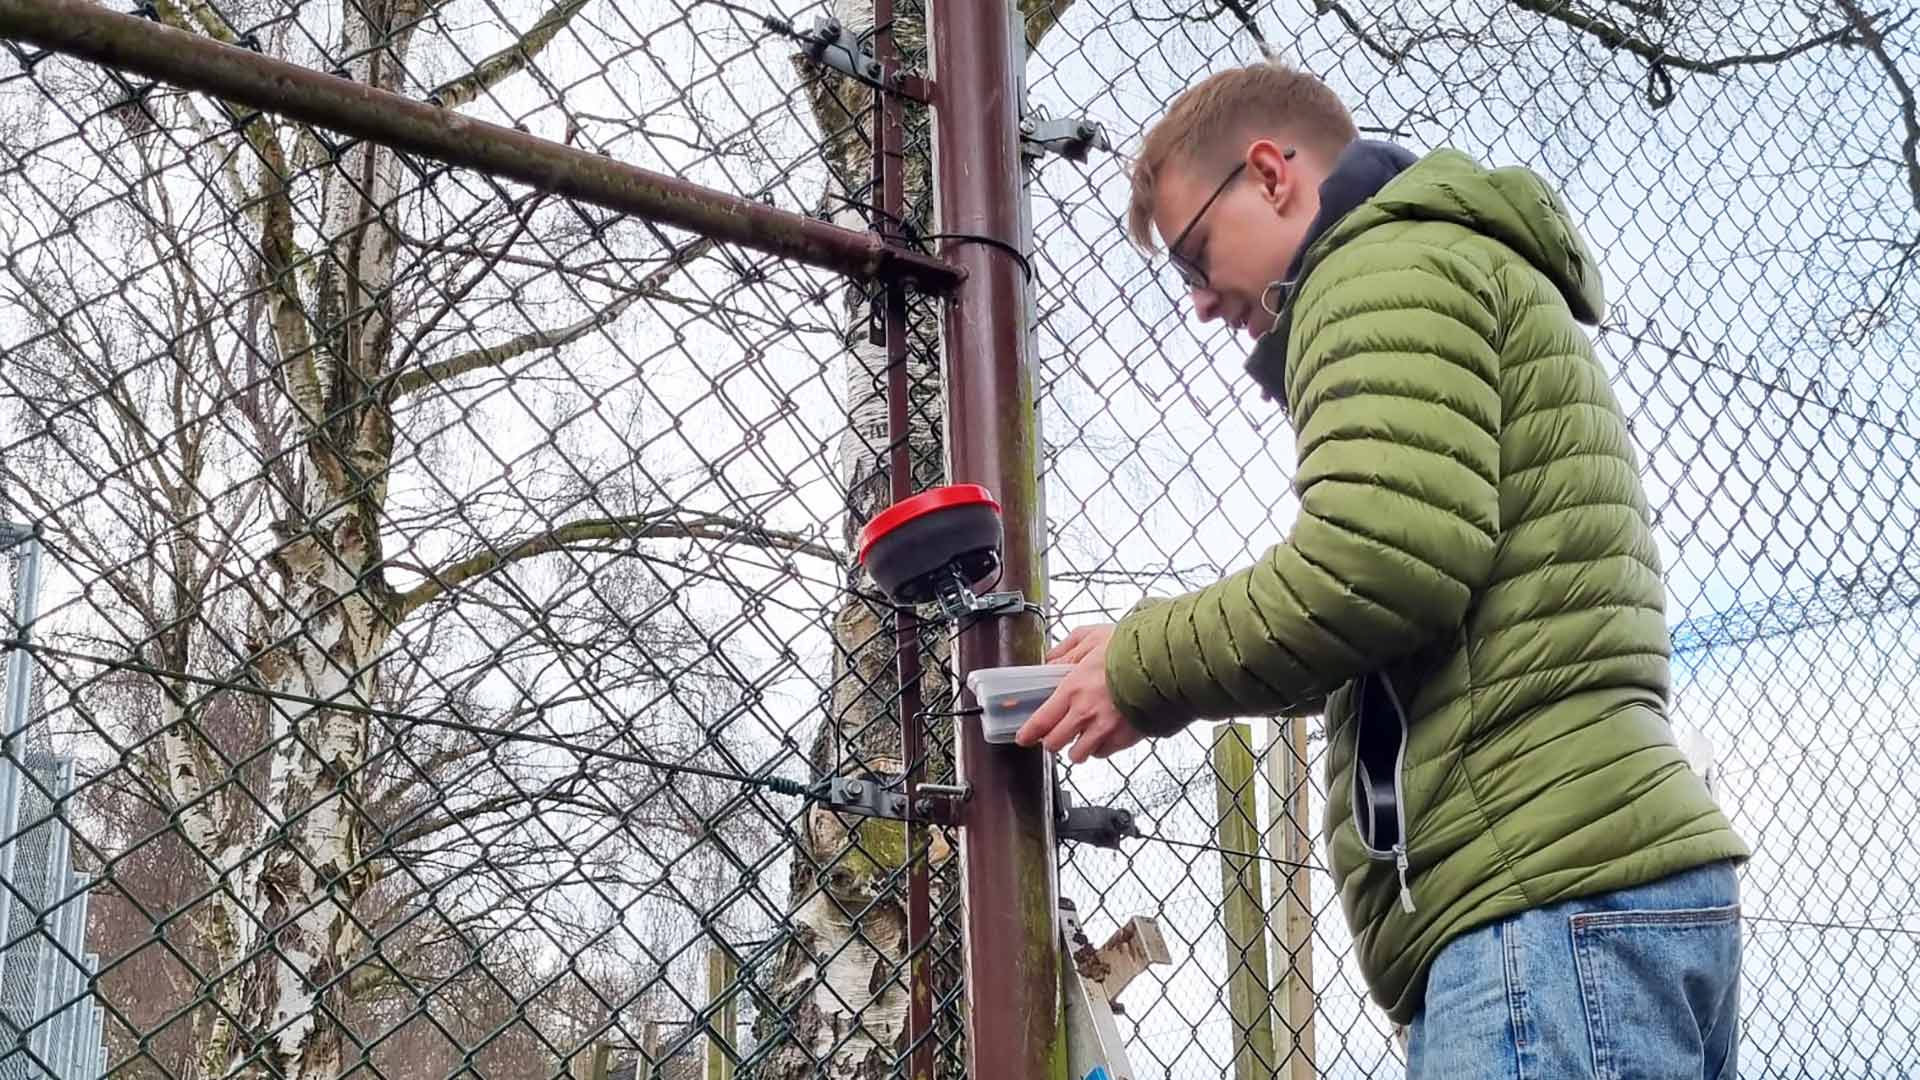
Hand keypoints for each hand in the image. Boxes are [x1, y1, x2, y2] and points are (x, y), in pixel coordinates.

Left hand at [1015, 624, 1147, 763]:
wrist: (1165, 662)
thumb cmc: (1129, 647)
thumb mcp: (1091, 636)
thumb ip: (1066, 650)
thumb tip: (1049, 660)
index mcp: (1073, 689)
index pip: (1042, 721)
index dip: (1029, 733)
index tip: (1024, 737)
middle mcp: (1086, 713)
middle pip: (1055, 743)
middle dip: (1051, 740)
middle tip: (1055, 733)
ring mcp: (1106, 729)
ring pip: (1079, 755)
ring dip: (1076, 748)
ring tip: (1080, 736)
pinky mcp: (1125, 738)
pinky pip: (1103, 753)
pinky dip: (1099, 748)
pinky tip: (1102, 735)